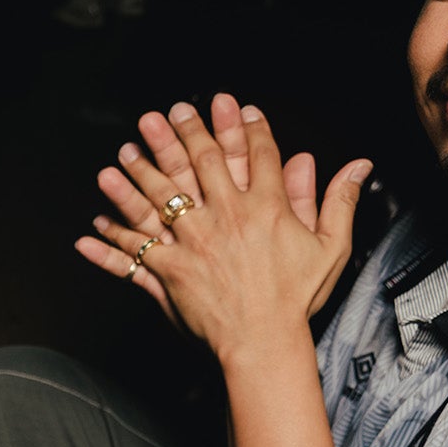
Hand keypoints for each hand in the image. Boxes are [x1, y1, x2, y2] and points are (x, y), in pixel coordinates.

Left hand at [85, 103, 367, 355]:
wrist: (263, 341)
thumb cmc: (296, 298)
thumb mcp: (329, 247)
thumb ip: (338, 201)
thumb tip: (359, 165)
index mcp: (265, 208)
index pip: (256, 155)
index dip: (245, 127)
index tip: (234, 105)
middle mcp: (224, 218)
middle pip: (200, 164)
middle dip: (180, 134)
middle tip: (163, 113)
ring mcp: (192, 244)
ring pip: (159, 200)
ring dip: (136, 176)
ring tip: (121, 154)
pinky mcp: (168, 272)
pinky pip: (132, 255)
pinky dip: (108, 244)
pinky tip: (88, 230)